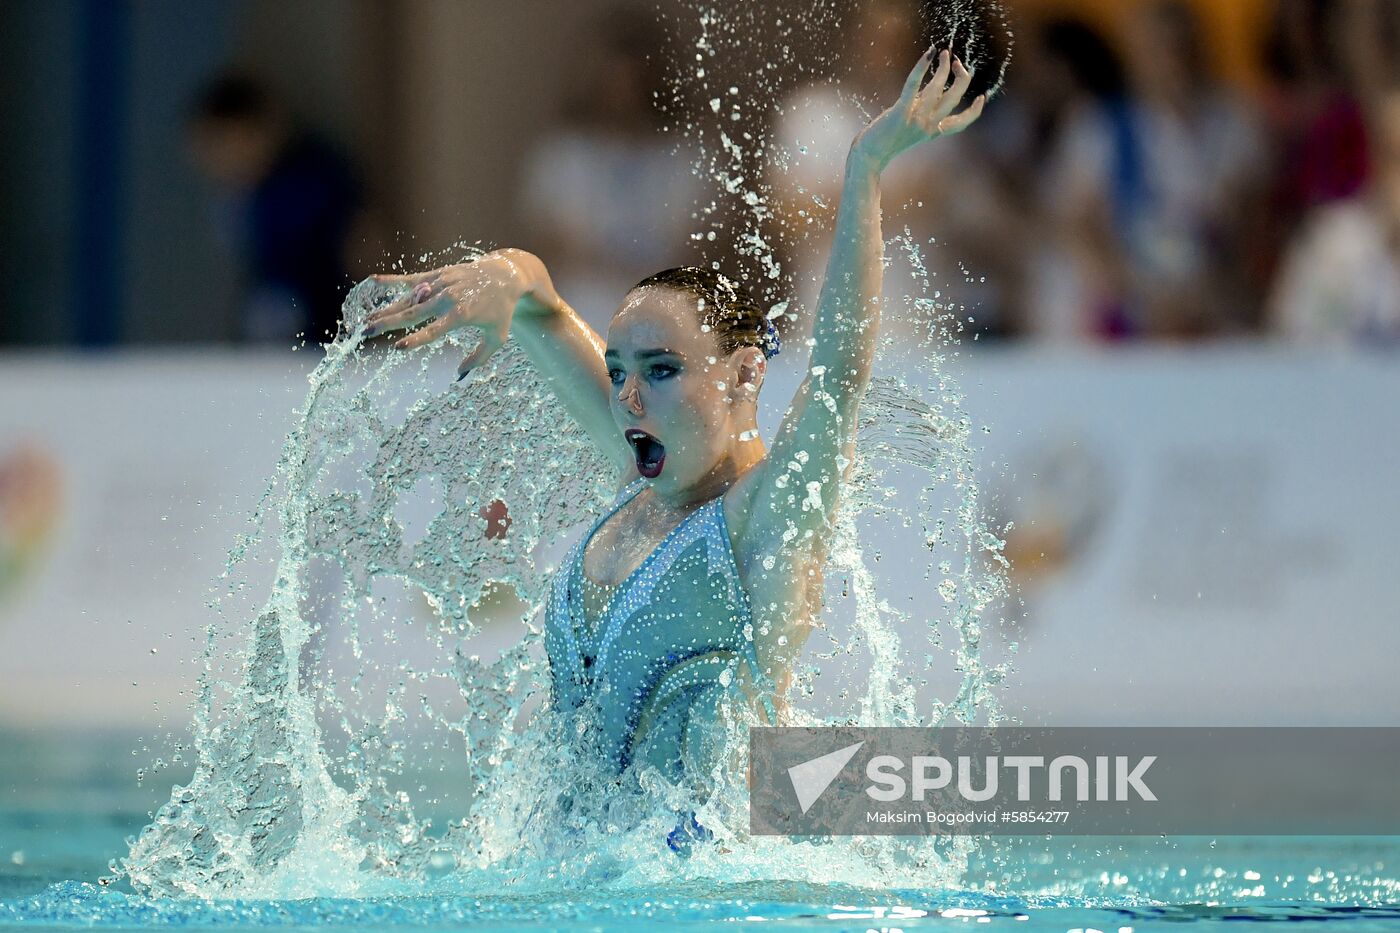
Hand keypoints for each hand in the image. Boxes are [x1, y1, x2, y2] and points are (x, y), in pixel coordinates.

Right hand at [364, 248, 556, 378]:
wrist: (506, 275)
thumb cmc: (501, 310)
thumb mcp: (497, 338)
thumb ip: (479, 358)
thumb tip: (459, 375)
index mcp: (461, 315)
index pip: (434, 330)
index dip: (416, 339)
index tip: (398, 348)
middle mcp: (447, 298)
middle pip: (412, 313)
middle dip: (388, 324)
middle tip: (365, 333)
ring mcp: (440, 284)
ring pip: (407, 300)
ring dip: (385, 311)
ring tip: (365, 322)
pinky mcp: (437, 274)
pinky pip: (410, 279)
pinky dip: (391, 281)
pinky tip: (372, 281)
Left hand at [851, 48, 985, 171]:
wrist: (869, 155)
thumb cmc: (886, 140)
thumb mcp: (911, 125)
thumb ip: (924, 109)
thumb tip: (935, 88)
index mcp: (934, 131)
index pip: (962, 122)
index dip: (975, 111)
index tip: (981, 97)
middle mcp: (929, 125)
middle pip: (955, 97)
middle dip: (961, 76)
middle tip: (955, 61)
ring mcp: (916, 119)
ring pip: (937, 87)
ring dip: (943, 66)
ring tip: (943, 53)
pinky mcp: (900, 112)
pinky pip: (913, 85)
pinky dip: (922, 67)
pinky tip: (929, 54)